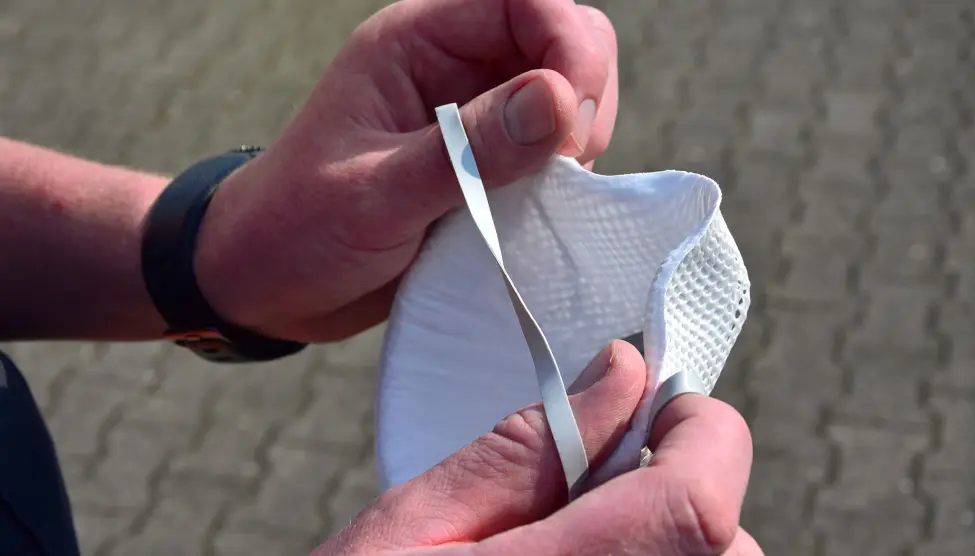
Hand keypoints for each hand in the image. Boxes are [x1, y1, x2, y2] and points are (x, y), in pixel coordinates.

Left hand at [193, 0, 618, 341]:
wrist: (270, 285)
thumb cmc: (298, 228)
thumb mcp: (375, 194)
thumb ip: (467, 150)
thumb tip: (559, 101)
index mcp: (416, 43)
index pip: (527, 1)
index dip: (567, 49)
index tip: (570, 128)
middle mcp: (453, 68)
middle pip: (564, 40)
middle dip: (583, 96)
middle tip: (564, 165)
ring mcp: (474, 117)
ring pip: (568, 99)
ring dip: (575, 144)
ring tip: (542, 197)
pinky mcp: (486, 165)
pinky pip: (551, 154)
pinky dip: (562, 181)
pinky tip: (536, 214)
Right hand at [315, 341, 762, 554]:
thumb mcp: (414, 527)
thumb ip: (528, 449)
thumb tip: (622, 372)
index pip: (700, 501)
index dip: (698, 432)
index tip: (654, 407)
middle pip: (725, 545)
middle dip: (676, 490)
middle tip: (588, 488)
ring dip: (665, 544)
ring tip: (569, 548)